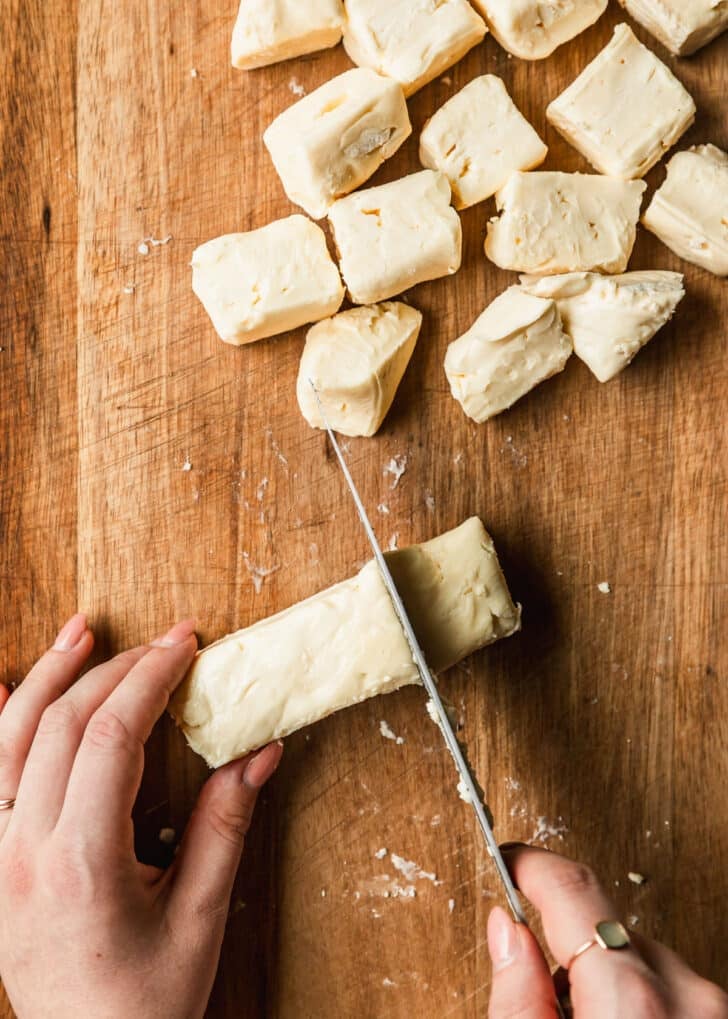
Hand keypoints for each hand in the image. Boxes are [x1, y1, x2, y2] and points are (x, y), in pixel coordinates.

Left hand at [0, 613, 282, 1018]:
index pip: (111, 738)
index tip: (185, 646)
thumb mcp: (200, 916)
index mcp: (80, 864)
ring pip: (8, 740)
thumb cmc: (147, 1003)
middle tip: (164, 643)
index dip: (150, 679)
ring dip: (44, 677)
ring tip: (79, 631)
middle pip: (62, 726)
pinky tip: (0, 689)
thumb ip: (227, 824)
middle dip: (116, 670)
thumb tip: (260, 749)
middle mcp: (23, 852)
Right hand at [487, 844, 727, 1017]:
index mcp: (632, 1002)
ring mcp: (714, 1010)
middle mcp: (688, 996)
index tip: (509, 859)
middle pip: (607, 926)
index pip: (573, 888)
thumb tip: (507, 930)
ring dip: (608, 979)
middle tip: (544, 999)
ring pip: (641, 957)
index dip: (531, 865)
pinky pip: (674, 989)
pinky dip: (643, 1003)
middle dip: (569, 946)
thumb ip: (516, 996)